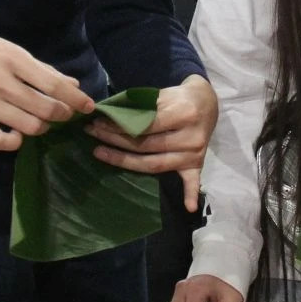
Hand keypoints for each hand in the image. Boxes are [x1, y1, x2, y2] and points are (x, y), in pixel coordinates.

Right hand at [0, 31, 95, 151]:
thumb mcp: (6, 49)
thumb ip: (39, 69)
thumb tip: (72, 84)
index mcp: (11, 59)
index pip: (53, 85)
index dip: (76, 99)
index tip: (88, 106)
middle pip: (45, 108)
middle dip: (62, 114)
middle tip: (63, 114)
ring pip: (29, 126)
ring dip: (42, 127)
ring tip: (41, 121)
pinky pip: (1, 141)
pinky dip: (16, 141)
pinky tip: (18, 134)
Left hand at [86, 75, 217, 210]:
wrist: (207, 101)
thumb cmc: (179, 97)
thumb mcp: (163, 94)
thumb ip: (141, 105)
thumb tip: (110, 113)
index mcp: (183, 114)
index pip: (146, 125)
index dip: (120, 125)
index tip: (99, 121)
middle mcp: (190, 137)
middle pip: (146, 145)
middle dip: (116, 140)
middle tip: (93, 133)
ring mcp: (194, 153)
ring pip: (155, 164)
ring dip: (125, 162)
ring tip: (100, 153)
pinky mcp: (197, 163)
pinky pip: (194, 181)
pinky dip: (191, 194)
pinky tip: (188, 208)